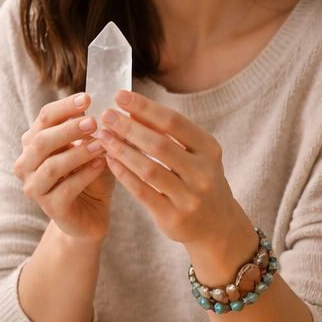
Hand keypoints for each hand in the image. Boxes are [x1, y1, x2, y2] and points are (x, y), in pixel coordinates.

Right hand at [14, 93, 113, 241]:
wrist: (91, 214)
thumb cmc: (90, 175)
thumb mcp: (89, 147)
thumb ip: (90, 129)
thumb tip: (105, 104)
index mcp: (33, 144)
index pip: (44, 118)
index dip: (64, 107)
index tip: (87, 98)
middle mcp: (27, 165)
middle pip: (41, 141)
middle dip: (68, 129)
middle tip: (94, 122)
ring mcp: (35, 188)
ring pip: (52, 166)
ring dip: (78, 153)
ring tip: (101, 145)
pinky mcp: (50, 208)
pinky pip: (66, 189)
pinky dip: (84, 175)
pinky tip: (101, 164)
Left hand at [97, 91, 255, 274]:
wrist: (217, 225)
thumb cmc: (200, 180)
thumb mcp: (195, 154)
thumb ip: (168, 133)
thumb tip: (132, 109)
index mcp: (210, 149)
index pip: (174, 122)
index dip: (145, 107)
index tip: (121, 96)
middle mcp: (203, 173)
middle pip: (159, 144)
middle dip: (129, 127)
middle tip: (106, 115)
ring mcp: (189, 197)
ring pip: (148, 169)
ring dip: (122, 150)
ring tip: (103, 136)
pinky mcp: (173, 217)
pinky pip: (142, 192)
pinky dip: (124, 174)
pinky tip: (109, 160)